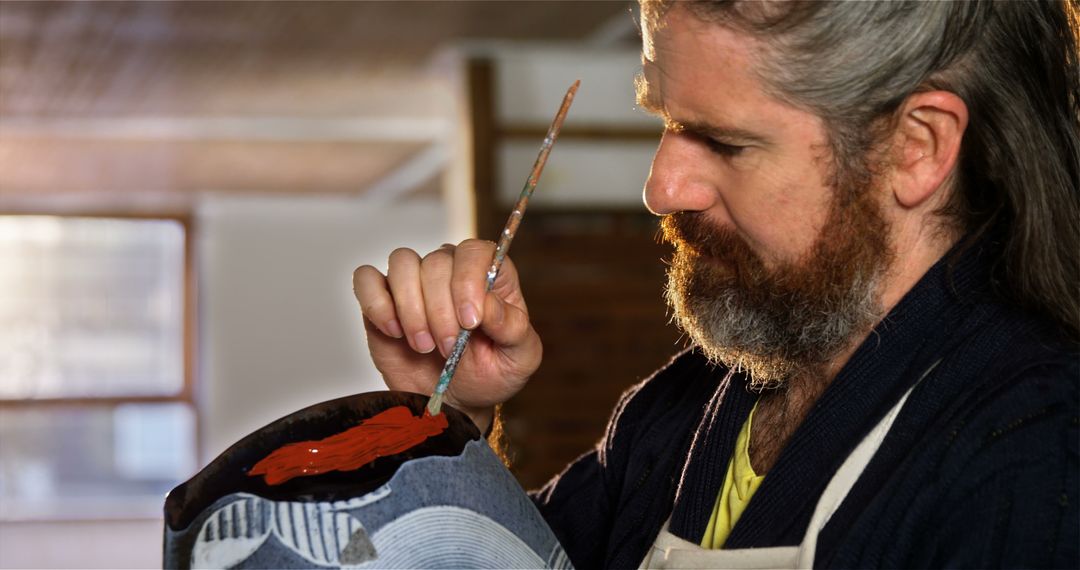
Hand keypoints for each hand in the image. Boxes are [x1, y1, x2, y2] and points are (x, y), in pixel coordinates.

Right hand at [353, 239, 541, 431]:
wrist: (455, 402)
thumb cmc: (490, 374)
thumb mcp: (520, 357)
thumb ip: (513, 327)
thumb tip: (487, 305)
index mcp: (490, 276)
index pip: (476, 252)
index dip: (469, 281)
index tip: (470, 321)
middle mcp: (451, 271)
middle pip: (437, 262)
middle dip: (440, 310)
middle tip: (447, 347)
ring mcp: (415, 282)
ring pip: (403, 263)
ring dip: (411, 308)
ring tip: (422, 344)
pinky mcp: (383, 299)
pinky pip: (367, 279)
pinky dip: (376, 304)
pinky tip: (393, 331)